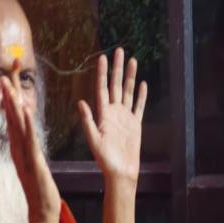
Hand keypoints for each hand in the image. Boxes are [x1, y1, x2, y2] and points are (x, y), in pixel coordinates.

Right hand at [1, 64, 59, 221]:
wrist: (42, 209)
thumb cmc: (39, 187)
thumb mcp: (33, 161)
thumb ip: (27, 146)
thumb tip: (25, 131)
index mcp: (19, 145)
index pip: (14, 116)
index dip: (11, 96)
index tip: (10, 76)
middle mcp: (18, 147)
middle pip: (12, 116)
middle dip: (9, 93)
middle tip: (5, 71)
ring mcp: (24, 154)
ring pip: (17, 126)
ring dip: (13, 105)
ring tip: (10, 85)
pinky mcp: (33, 163)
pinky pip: (29, 141)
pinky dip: (27, 126)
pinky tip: (27, 112)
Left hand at [78, 48, 147, 186]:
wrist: (120, 172)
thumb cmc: (105, 159)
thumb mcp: (94, 140)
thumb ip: (88, 121)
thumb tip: (81, 102)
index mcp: (103, 114)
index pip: (102, 88)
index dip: (102, 73)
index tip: (102, 57)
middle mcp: (114, 112)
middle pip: (116, 85)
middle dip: (118, 68)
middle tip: (119, 51)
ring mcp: (125, 117)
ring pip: (128, 92)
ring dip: (130, 77)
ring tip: (133, 61)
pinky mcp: (135, 124)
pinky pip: (138, 106)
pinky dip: (141, 95)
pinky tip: (142, 84)